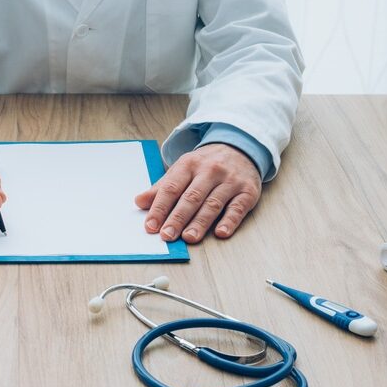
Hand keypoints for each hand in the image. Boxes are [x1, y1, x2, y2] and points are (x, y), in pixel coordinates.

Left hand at [135, 144, 261, 243]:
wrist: (239, 148)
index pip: (171, 188)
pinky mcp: (247, 191)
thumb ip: (162, 187)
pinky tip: (221, 232)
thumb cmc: (205, 165)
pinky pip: (238, 208)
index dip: (160, 208)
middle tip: (167, 235)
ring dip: (200, 222)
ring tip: (189, 238)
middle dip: (178, 217)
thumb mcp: (182, 169)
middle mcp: (210, 171)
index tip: (151, 226)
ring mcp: (230, 181)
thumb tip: (139, 202)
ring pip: (213, 203)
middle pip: (191, 197)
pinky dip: (230, 221)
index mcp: (189, 164)